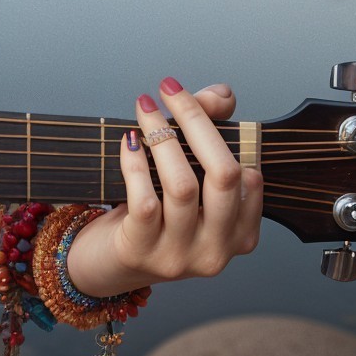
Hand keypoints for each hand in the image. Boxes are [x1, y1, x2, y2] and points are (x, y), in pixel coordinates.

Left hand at [65, 78, 261, 296]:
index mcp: (241, 233)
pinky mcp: (142, 252)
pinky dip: (136, 163)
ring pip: (182, 185)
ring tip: (145, 108)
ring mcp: (180, 256)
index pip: (246, 170)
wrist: (108, 265)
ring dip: (162, 136)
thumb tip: (222, 95)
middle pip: (223, 175)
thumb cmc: (154, 218)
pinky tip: (129, 141)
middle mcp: (218, 250)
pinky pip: (145, 200)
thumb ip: (208, 133)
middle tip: (169, 90)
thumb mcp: (187, 178)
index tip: (187, 95)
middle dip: (196, 122)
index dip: (219, 126)